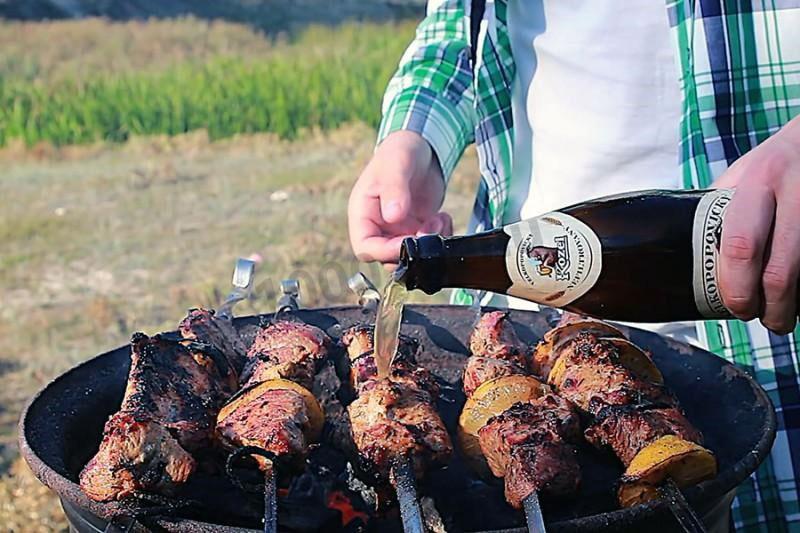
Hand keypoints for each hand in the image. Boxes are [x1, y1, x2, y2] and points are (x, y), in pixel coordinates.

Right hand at [348, 131, 452, 269]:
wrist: (420, 146)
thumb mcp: (395, 166)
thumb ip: (394, 190)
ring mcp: (398, 230)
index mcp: (363, 214)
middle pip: (388, 257)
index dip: (385, 252)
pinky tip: (444, 218)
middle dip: (412, 250)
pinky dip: (439, 238)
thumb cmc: (399, 152)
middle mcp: (378, 227)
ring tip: (438, 219)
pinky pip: (427, 246)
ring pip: (410, 255)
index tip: (408, 243)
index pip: (365, 247)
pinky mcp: (416, 229)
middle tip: (429, 229)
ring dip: (428, 244)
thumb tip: (393, 216)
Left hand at [714, 116, 799, 333]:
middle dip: (768, 306)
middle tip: (761, 319)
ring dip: (792, 305)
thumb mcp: (742, 175)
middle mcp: (794, 193)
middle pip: (780, 271)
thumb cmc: (776, 162)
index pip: (741, 245)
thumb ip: (721, 208)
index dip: (736, 286)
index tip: (734, 305)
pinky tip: (799, 296)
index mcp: (758, 182)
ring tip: (781, 318)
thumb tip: (687, 251)